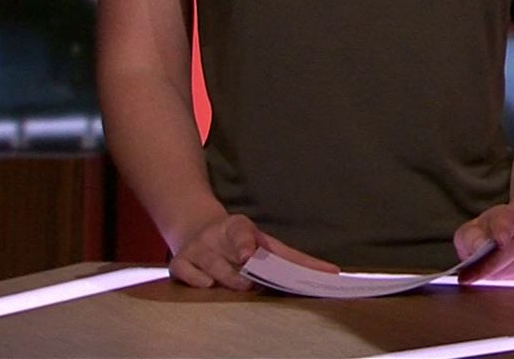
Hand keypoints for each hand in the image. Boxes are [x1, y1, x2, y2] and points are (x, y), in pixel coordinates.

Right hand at [169, 212, 338, 289]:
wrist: (199, 229)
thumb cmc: (241, 242)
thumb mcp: (265, 243)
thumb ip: (294, 258)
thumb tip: (332, 272)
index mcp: (238, 227)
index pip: (241, 232)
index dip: (245, 243)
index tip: (249, 255)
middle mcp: (215, 236)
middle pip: (226, 256)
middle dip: (237, 272)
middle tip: (249, 284)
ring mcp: (197, 250)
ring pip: (208, 265)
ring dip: (222, 277)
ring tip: (236, 286)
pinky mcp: (180, 263)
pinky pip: (184, 272)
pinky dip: (194, 279)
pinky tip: (205, 284)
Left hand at [452, 205, 513, 283]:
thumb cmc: (488, 239)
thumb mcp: (470, 235)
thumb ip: (471, 240)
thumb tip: (478, 247)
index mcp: (504, 216)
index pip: (504, 222)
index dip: (502, 231)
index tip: (499, 241)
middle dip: (498, 265)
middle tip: (482, 276)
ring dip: (510, 274)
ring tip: (496, 279)